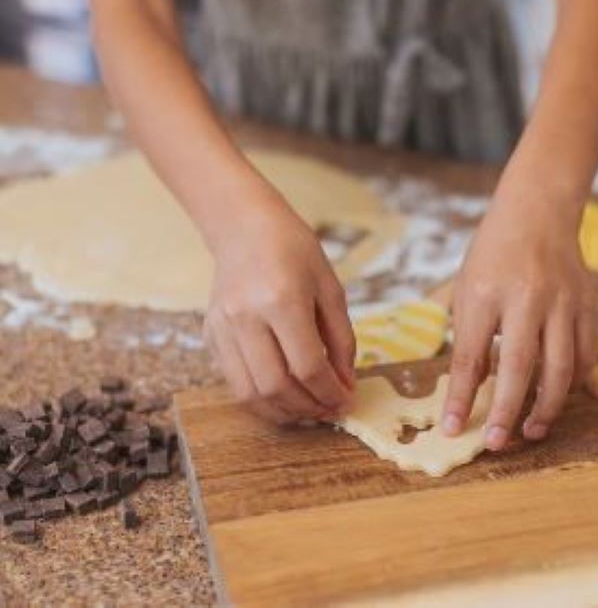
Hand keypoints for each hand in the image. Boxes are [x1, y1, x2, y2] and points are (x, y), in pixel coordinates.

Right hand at [203, 192, 354, 424]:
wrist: (245, 227)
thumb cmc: (294, 251)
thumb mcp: (330, 288)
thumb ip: (341, 339)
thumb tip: (345, 385)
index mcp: (282, 300)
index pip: (307, 365)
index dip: (330, 392)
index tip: (346, 401)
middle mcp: (246, 317)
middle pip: (275, 386)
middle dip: (307, 408)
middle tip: (329, 410)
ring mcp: (222, 328)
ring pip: (249, 393)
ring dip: (283, 411)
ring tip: (308, 409)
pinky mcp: (210, 335)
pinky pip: (234, 381)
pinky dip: (260, 398)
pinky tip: (283, 393)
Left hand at [442, 186, 597, 449]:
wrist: (538, 212)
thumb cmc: (494, 253)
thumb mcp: (467, 288)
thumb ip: (470, 338)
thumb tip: (474, 391)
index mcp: (485, 292)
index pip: (470, 355)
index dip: (462, 397)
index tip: (453, 428)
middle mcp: (526, 297)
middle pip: (519, 366)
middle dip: (507, 411)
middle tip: (496, 443)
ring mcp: (562, 301)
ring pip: (561, 367)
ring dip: (546, 407)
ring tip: (530, 431)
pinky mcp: (587, 305)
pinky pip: (585, 354)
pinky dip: (573, 382)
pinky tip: (558, 396)